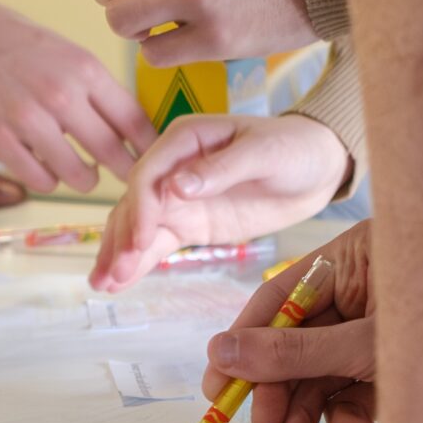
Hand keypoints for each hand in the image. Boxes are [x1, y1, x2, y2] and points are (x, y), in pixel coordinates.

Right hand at [0, 0, 153, 191]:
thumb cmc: (10, 38)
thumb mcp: (64, 50)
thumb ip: (95, 86)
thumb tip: (130, 127)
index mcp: (84, 68)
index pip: (136, 121)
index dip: (150, 147)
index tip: (153, 158)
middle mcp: (62, 94)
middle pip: (115, 154)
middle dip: (126, 171)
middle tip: (127, 177)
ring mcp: (28, 119)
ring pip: (79, 176)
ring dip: (84, 178)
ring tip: (80, 170)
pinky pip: (41, 180)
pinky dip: (48, 179)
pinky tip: (44, 166)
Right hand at [90, 114, 351, 290]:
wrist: (319, 168)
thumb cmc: (294, 148)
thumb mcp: (264, 153)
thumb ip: (221, 168)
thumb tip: (176, 186)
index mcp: (185, 139)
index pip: (149, 173)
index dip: (140, 207)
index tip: (139, 240)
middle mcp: (172, 166)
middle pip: (135, 202)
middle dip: (122, 238)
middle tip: (113, 274)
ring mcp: (179, 198)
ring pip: (137, 226)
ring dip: (119, 253)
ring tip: (104, 284)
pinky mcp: (190, 224)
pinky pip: (156, 244)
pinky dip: (137, 262)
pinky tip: (117, 282)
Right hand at [204, 229, 378, 422]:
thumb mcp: (366, 343)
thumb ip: (294, 352)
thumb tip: (220, 353)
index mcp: (352, 261)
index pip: (279, 298)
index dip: (243, 343)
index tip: (217, 386)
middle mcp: (362, 293)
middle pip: (297, 343)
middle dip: (280, 391)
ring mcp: (378, 332)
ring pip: (324, 375)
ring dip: (311, 416)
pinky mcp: (395, 368)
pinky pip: (355, 393)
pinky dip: (351, 419)